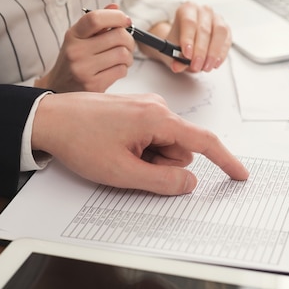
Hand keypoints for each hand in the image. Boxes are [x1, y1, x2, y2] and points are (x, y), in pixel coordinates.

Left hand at [31, 92, 248, 194]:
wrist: (49, 119)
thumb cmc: (80, 141)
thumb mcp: (122, 172)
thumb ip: (162, 180)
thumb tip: (190, 182)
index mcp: (158, 118)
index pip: (203, 142)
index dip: (225, 161)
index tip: (240, 175)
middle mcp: (156, 107)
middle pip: (181, 148)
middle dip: (163, 164)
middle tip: (131, 166)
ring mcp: (145, 106)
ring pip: (165, 143)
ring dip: (149, 157)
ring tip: (119, 155)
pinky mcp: (134, 110)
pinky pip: (151, 135)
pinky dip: (141, 148)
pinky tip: (116, 147)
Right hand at [37, 4, 134, 91]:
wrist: (59, 87)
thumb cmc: (74, 58)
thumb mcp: (80, 38)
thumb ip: (97, 22)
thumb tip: (115, 7)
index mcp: (73, 35)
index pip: (95, 18)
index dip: (116, 16)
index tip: (126, 21)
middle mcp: (76, 51)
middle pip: (117, 36)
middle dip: (129, 39)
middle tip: (127, 43)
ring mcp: (84, 69)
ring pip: (122, 54)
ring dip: (128, 56)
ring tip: (122, 58)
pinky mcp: (93, 85)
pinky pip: (121, 71)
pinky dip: (123, 69)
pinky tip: (115, 69)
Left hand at [142, 2, 231, 73]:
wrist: (187, 41)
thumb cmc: (179, 41)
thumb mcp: (172, 50)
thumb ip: (175, 58)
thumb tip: (177, 66)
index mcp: (187, 10)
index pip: (188, 22)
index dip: (188, 39)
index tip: (187, 54)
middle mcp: (203, 11)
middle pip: (204, 29)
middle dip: (200, 51)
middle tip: (196, 65)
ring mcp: (217, 19)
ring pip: (219, 33)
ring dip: (213, 53)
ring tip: (206, 66)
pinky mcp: (226, 30)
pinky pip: (227, 41)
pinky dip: (221, 54)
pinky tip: (215, 63)